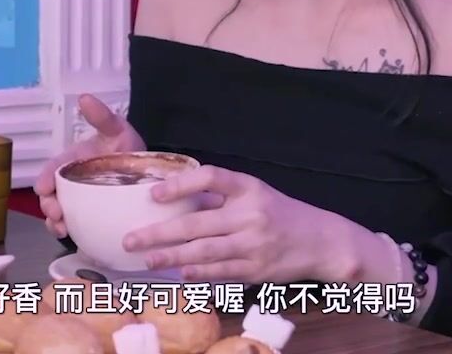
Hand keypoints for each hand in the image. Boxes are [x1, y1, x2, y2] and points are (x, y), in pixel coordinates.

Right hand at [34, 94, 144, 237]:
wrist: (148, 172)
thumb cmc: (127, 147)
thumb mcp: (117, 129)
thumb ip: (102, 117)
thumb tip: (84, 97)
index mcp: (73, 161)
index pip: (53, 168)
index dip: (45, 177)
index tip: (43, 188)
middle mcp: (71, 181)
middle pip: (50, 194)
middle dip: (48, 204)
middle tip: (56, 213)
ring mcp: (78, 200)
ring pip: (57, 212)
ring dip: (53, 221)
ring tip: (61, 228)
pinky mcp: (87, 216)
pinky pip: (71, 224)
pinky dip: (66, 230)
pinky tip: (70, 235)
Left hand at [120, 166, 358, 283]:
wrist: (320, 240)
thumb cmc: (278, 213)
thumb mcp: (254, 193)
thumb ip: (218, 196)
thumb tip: (170, 197)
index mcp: (248, 187)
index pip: (211, 178)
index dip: (180, 184)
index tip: (153, 194)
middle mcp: (250, 213)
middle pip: (198, 221)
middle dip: (160, 232)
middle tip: (131, 239)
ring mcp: (254, 243)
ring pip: (205, 250)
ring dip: (172, 256)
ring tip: (147, 258)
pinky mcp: (257, 269)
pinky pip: (222, 271)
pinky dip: (198, 273)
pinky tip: (179, 273)